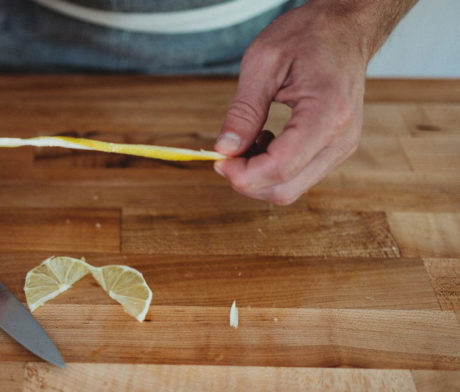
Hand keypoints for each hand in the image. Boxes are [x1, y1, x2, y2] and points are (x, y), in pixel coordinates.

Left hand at [213, 2, 370, 204]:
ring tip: (249, 138)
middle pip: (284, 189)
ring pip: (290, 190)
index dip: (242, 173)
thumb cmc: (309, 36)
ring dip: (258, 176)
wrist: (346, 29)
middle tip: (226, 152)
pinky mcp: (336, 150)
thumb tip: (224, 149)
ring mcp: (342, 148)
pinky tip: (264, 140)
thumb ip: (243, 110)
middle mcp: (341, 139)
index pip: (280, 168)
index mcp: (328, 114)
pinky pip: (298, 177)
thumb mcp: (263, 62)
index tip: (218, 158)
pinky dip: (272, 170)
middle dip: (246, 180)